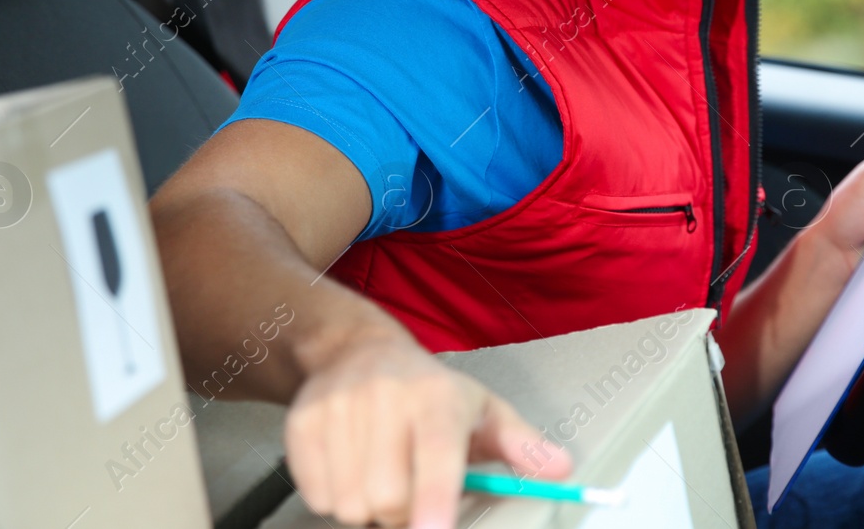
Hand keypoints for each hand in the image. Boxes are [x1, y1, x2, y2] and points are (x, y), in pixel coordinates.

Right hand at [285, 332, 571, 526]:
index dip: (433, 501)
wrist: (356, 350)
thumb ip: (521, 445)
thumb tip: (561, 467)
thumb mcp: (482, 409)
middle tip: (409, 492)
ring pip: (349, 503)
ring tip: (379, 474)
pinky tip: (349, 465)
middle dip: (401, 513)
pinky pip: (316, 494)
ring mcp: (339, 407)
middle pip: (387, 497)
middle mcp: (385, 396)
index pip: (436, 457)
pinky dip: (333, 496)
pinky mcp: (301, 422)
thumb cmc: (427, 390)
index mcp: (436, 397)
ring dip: (366, 507)